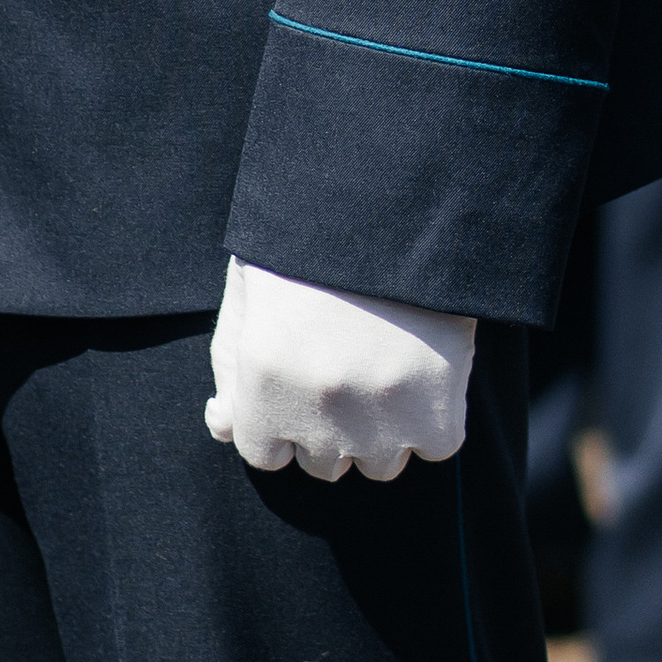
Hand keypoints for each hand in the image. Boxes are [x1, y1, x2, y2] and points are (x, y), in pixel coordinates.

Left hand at [204, 256, 475, 482]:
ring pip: (379, 464)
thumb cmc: (310, 241)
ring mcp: (380, 417)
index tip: (302, 383)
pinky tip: (426, 371)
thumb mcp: (251, 290)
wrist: (396, 197)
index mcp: (263, 379)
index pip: (265, 454)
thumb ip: (230, 365)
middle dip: (329, 425)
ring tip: (387, 366)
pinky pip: (436, 446)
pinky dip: (435, 420)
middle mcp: (317, 410)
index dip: (282, 418)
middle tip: (347, 365)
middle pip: (323, 464)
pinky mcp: (438, 409)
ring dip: (383, 429)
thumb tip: (223, 426)